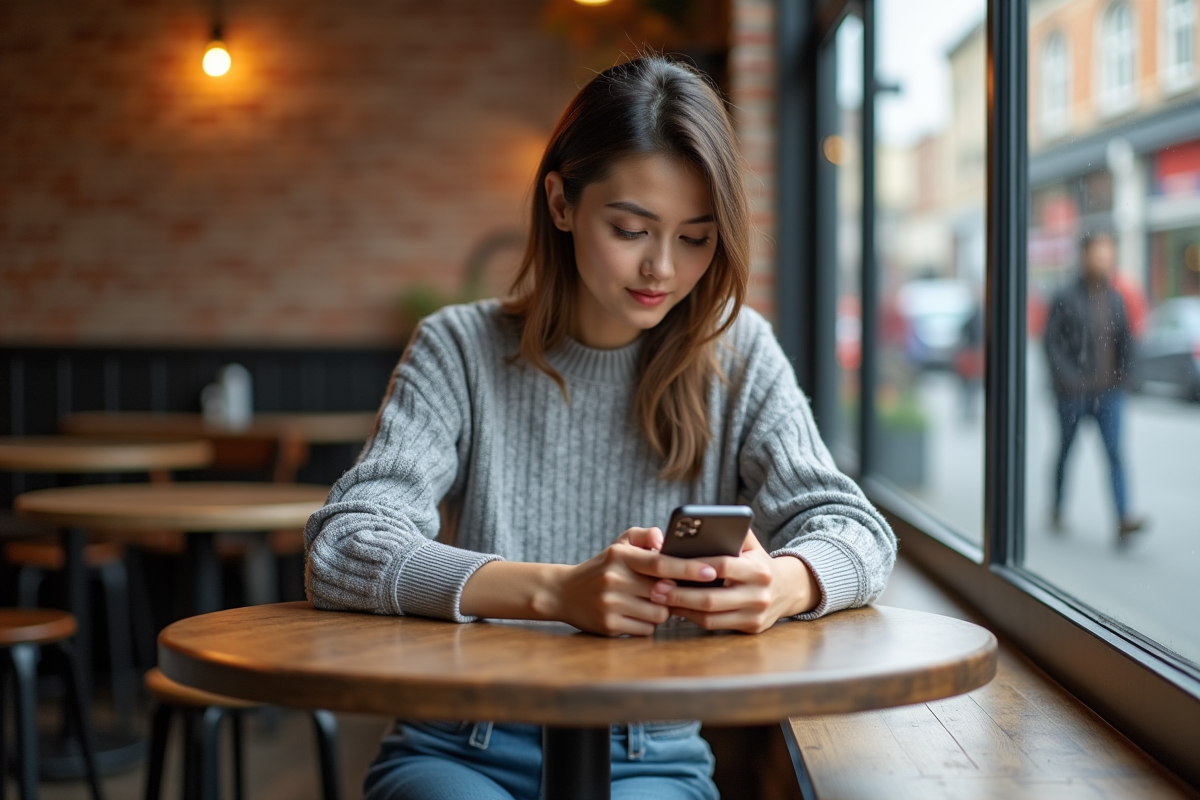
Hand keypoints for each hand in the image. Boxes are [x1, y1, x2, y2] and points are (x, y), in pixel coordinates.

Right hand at [459, 526, 716, 633]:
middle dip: (674, 594)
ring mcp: (611, 604)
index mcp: (620, 556)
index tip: (712, 570)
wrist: (563, 593)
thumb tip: (664, 539)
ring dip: (660, 611)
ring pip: (658, 614)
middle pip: (664, 593)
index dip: (689, 568)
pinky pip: (646, 630)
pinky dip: (646, 624)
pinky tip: (634, 615)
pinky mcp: (608, 626)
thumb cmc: (601, 567)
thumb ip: (643, 536)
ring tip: (645, 602)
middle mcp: (614, 579)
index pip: (661, 562)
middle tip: (672, 591)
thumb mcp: (618, 545)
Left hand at [646, 534, 819, 632]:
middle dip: (680, 593)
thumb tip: (701, 523)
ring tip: (661, 599)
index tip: (670, 564)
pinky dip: (693, 618)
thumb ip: (731, 532)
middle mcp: (759, 594)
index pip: (723, 566)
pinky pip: (715, 625)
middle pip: (712, 598)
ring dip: (682, 609)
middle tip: (656, 588)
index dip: (695, 566)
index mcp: (758, 569)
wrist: (788, 589)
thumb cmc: (758, 562)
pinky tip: (677, 609)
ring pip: (711, 616)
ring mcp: (755, 615)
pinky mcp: (750, 628)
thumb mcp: (751, 544)